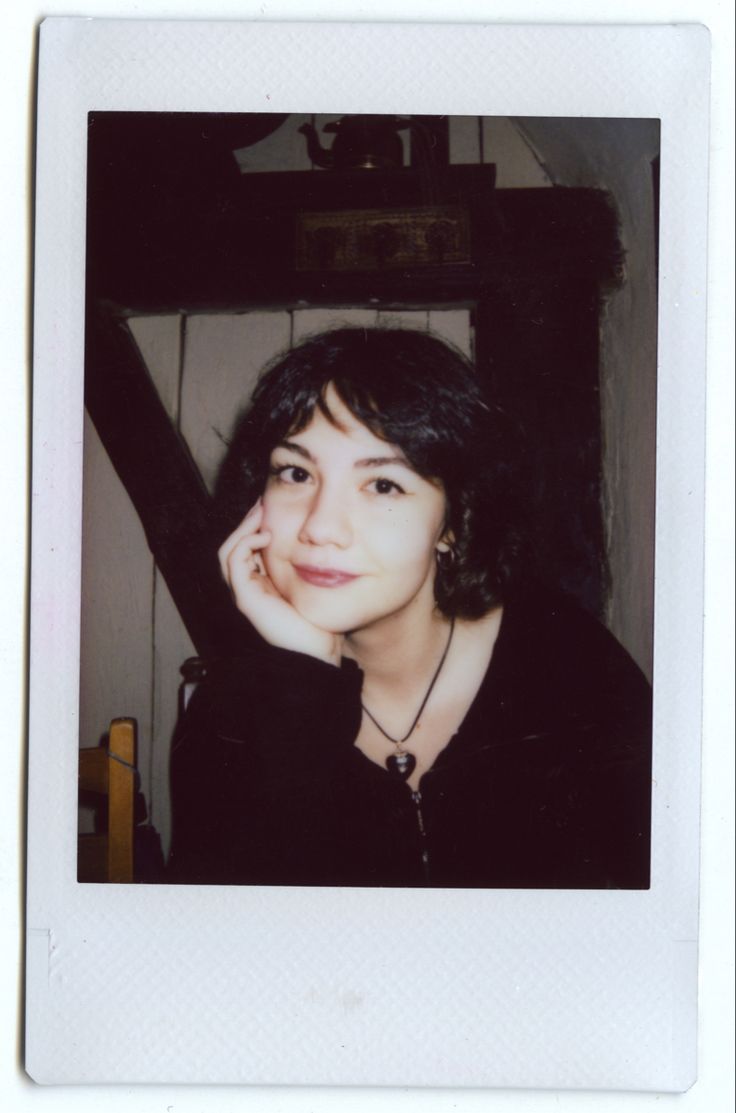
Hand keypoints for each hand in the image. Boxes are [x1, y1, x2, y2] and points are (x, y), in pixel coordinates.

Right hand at [218, 501, 342, 665]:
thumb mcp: (310, 584)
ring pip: (228, 552)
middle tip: (260, 503)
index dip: (252, 527)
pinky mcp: (245, 599)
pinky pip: (233, 563)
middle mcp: (248, 589)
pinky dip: (245, 544)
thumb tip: (313, 540)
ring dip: (242, 529)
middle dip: (245, 523)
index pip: (245, 549)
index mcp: (260, 585)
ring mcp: (244, 594)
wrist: (318, 651)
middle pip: (233, 547)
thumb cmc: (319, 621)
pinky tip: (264, 536)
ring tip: (260, 513)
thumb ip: (304, 564)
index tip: (267, 507)